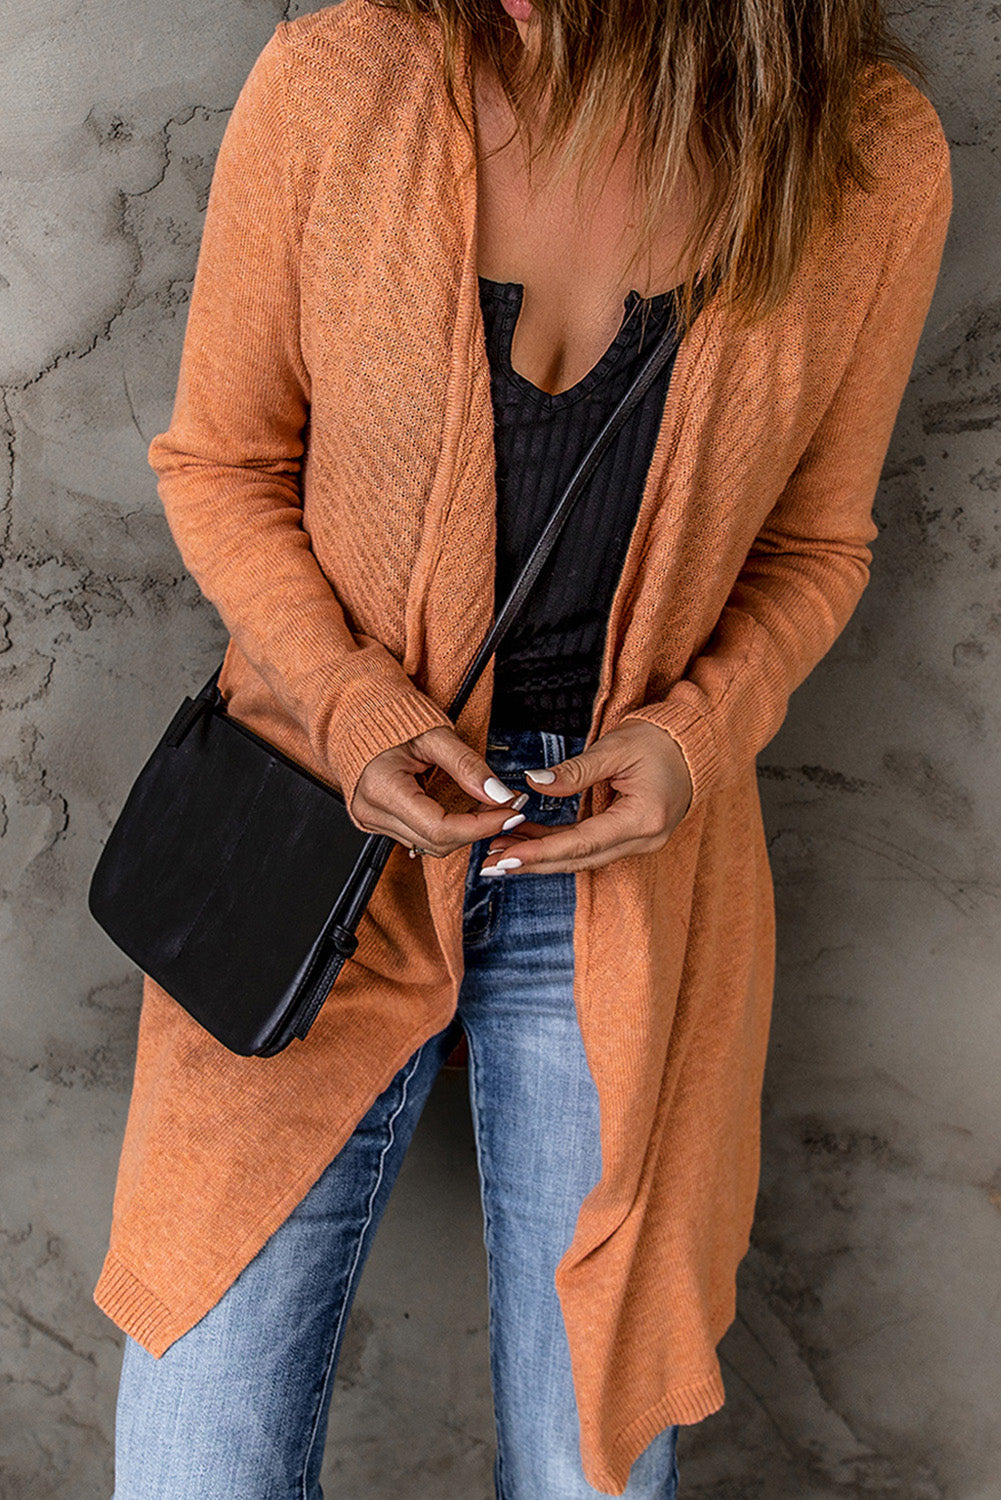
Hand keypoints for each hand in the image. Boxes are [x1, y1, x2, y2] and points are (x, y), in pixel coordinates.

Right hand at [350, 725, 531, 855]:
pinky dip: (447, 828)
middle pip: (437, 843)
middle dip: (477, 829)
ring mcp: (371, 821)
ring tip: (487, 807)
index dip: (481, 826)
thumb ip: (467, 766)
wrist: (357, 715)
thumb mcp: (435, 734)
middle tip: (506, 807)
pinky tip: (463, 810)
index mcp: (381, 788)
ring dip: (464, 831)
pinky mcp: (377, 823)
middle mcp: (372, 812)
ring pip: (430, 845)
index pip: (440, 828)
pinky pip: (419, 837)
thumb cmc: (390, 718)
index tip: (510, 812)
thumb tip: (498, 794)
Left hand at [478, 719, 693, 875]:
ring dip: (542, 857)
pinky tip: (528, 843)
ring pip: (582, 857)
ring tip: (500, 854)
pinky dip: (558, 847)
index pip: (583, 842)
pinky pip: (590, 848)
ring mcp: (639, 842)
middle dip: (534, 863)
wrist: (693, 744)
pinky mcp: (631, 837)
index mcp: (643, 819)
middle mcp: (644, 839)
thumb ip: (575, 771)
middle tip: (491, 864)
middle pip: (579, 860)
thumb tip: (534, 783)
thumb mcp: (615, 748)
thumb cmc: (658, 741)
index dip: (541, 852)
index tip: (506, 857)